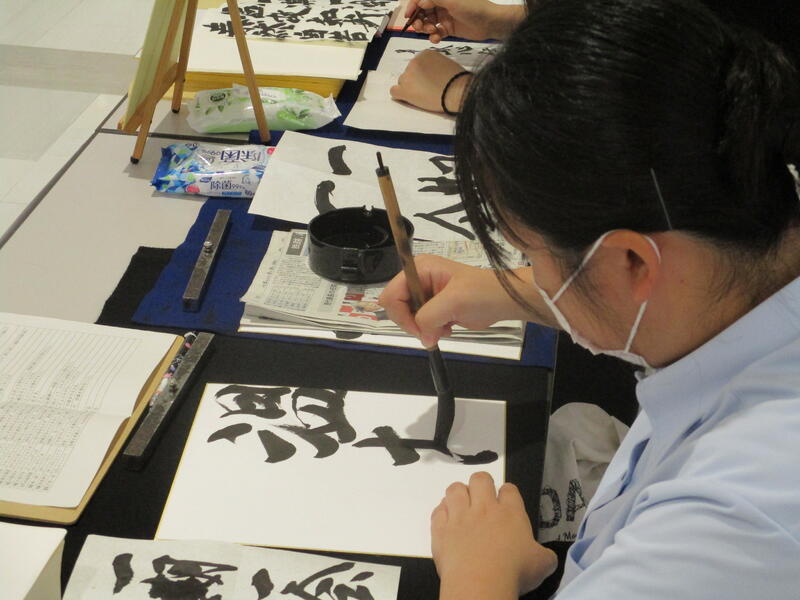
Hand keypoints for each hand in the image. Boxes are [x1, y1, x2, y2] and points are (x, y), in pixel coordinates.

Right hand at [378, 255, 533, 346]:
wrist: (503, 300)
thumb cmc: (482, 293)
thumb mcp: (454, 301)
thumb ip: (429, 317)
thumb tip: (423, 338)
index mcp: (419, 269)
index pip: (391, 294)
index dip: (400, 314)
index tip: (419, 328)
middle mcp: (418, 279)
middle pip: (396, 307)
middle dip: (413, 323)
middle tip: (432, 331)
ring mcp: (425, 293)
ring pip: (408, 318)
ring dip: (423, 328)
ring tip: (444, 327)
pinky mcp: (434, 306)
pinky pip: (420, 323)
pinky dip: (430, 330)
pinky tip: (447, 327)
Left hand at [390, 50, 470, 112]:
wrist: (456, 91)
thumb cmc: (456, 79)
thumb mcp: (446, 64)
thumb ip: (435, 66)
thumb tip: (432, 73)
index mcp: (425, 54)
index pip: (418, 64)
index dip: (423, 74)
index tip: (430, 80)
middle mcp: (414, 62)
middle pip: (410, 73)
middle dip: (416, 81)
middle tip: (428, 89)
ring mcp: (407, 76)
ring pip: (402, 82)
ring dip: (410, 88)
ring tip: (422, 96)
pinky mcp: (404, 90)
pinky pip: (394, 92)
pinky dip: (400, 96)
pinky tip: (407, 99)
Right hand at [405, 0, 524, 42]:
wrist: (490, 23)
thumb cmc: (474, 8)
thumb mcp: (452, 0)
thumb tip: (419, 1)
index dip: (413, 6)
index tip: (408, 16)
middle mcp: (442, 5)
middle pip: (422, 11)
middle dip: (418, 20)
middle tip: (420, 27)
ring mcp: (445, 17)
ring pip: (428, 23)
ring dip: (426, 29)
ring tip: (432, 32)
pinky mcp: (449, 29)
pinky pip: (436, 33)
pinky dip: (434, 37)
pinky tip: (437, 39)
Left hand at [432, 472, 557, 599]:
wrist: (480, 585)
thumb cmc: (513, 572)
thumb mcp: (542, 565)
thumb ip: (545, 555)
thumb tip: (547, 557)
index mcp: (510, 513)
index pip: (509, 489)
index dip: (508, 493)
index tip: (507, 502)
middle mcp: (484, 509)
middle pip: (480, 479)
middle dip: (482, 484)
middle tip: (483, 499)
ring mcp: (460, 517)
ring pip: (455, 489)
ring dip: (459, 494)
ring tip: (462, 505)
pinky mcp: (441, 530)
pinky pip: (438, 510)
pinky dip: (442, 512)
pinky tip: (447, 520)